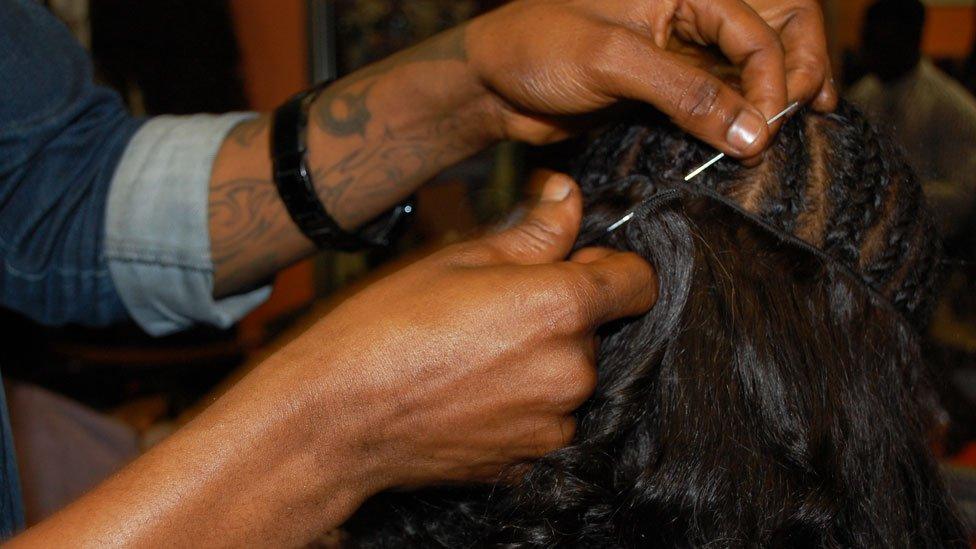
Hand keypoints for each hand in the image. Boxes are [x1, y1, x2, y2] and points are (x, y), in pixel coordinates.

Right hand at [272, 173, 655, 489]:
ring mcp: (550, 424)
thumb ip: (533, 230)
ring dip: (540, 362)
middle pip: (595, 330)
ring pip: (568, 377)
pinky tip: (470, 392)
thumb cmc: (384, 328)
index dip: (613, 265)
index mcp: (560, 308)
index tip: (582, 263)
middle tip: (495, 308)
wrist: (333, 417)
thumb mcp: (458, 257)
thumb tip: (568, 196)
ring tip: (474, 353)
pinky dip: (521, 406)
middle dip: (560, 315)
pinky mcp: (526, 462)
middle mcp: (570, 371)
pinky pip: (543, 422)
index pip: (638, 281)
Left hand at [464, 0, 835, 156]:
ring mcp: (675, 56)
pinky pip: (711, 106)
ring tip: (780, 143)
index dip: (772, 76)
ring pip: (741, 78)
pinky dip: (731, 126)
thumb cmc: (537, 49)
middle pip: (765, 42)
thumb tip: (752, 131)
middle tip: (795, 125)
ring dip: (763, 109)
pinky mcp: (662, 92)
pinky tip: (744, 148)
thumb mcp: (611, 60)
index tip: (769, 125)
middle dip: (789, 80)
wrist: (491, 84)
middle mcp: (686, 18)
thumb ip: (685, 91)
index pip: (753, 28)